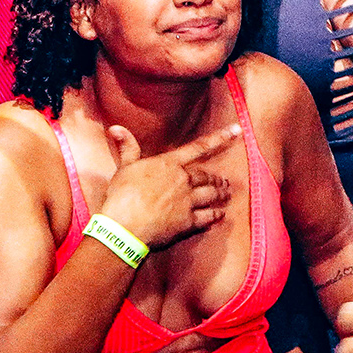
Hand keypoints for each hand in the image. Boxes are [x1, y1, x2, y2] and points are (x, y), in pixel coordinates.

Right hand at [95, 120, 239, 250]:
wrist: (124, 225)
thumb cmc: (121, 195)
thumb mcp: (124, 168)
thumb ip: (127, 147)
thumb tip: (115, 127)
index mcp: (170, 164)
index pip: (198, 147)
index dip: (220, 138)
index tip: (237, 130)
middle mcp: (183, 180)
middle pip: (207, 176)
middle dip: (217, 178)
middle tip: (225, 181)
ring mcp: (187, 201)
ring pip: (212, 195)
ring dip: (221, 194)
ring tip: (227, 195)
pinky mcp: (187, 221)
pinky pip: (207, 217)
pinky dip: (216, 215)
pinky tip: (221, 215)